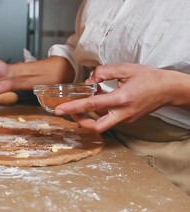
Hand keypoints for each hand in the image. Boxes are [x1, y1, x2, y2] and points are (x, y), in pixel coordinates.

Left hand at [54, 64, 172, 131]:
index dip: (73, 108)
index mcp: (121, 99)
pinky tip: (99, 101)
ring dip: (89, 116)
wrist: (169, 89)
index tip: (59, 110)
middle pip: (96, 127)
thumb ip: (104, 72)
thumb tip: (89, 80)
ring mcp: (126, 119)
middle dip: (80, 121)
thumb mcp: (125, 69)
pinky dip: (100, 112)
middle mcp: (123, 113)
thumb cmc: (149, 77)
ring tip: (85, 102)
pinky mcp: (128, 120)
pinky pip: (109, 119)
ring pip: (102, 124)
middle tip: (70, 112)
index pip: (91, 105)